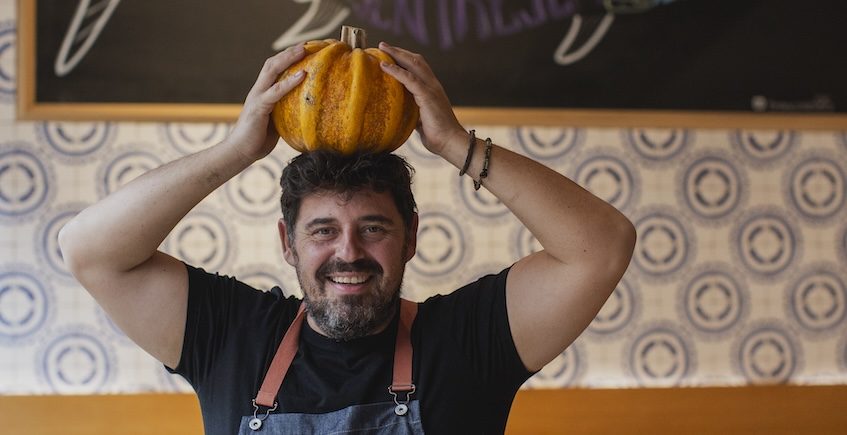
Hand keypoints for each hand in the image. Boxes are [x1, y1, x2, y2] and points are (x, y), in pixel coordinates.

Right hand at [226, 44, 306, 162]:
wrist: (240, 152)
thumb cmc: (258, 140)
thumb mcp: (275, 123)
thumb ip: (284, 112)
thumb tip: (303, 112)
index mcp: (261, 93)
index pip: (273, 69)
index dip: (286, 58)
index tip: (303, 49)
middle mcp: (258, 91)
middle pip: (272, 64)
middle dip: (288, 52)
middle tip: (306, 44)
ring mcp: (257, 97)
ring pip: (272, 71)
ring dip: (288, 58)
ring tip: (304, 50)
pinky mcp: (259, 107)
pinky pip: (276, 91)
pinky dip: (290, 81)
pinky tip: (302, 74)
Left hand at [378, 42, 466, 155]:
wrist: (450, 142)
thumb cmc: (437, 136)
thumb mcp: (421, 120)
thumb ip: (413, 112)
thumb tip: (400, 114)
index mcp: (432, 89)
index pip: (419, 67)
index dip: (405, 58)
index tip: (390, 54)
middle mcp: (433, 85)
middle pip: (416, 60)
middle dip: (399, 51)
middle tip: (382, 45)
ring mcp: (431, 88)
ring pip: (413, 64)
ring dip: (396, 54)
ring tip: (381, 48)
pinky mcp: (427, 95)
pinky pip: (409, 79)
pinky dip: (396, 70)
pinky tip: (384, 66)